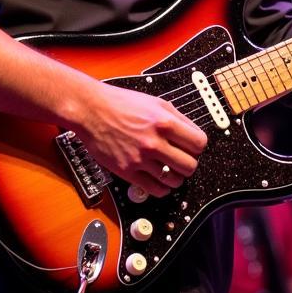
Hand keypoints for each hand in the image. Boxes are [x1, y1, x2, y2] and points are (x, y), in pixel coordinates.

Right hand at [75, 84, 207, 196]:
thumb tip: (193, 134)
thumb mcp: (156, 103)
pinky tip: (160, 181)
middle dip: (189, 163)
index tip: (193, 147)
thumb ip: (178, 118)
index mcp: (165, 122)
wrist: (93, 111)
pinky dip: (162, 189)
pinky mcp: (127, 171)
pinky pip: (154, 189)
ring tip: (171, 170)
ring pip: (174, 180)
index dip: (198, 146)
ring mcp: (141, 159)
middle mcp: (154, 142)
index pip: (199, 143)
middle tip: (183, 160)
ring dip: (176, 177)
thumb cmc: (122, 104)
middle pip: (190, 165)